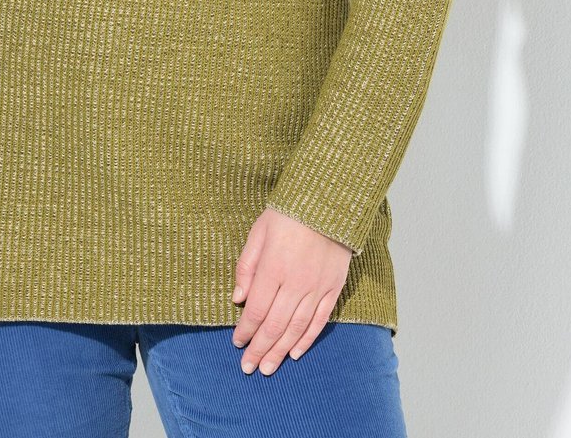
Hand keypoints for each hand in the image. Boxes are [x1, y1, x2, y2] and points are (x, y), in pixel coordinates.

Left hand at [230, 206, 351, 375]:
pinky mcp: (333, 288)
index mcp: (274, 267)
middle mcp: (296, 282)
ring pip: (296, 329)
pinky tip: (295, 353)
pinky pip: (319, 321)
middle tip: (248, 367)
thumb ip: (247, 266)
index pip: (257, 310)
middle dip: (260, 349)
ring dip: (281, 351)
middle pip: (275, 325)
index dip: (246, 330)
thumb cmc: (287, 214)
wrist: (329, 202)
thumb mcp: (258, 232)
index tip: (236, 343)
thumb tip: (238, 300)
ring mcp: (317, 287)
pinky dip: (306, 340)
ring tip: (268, 368)